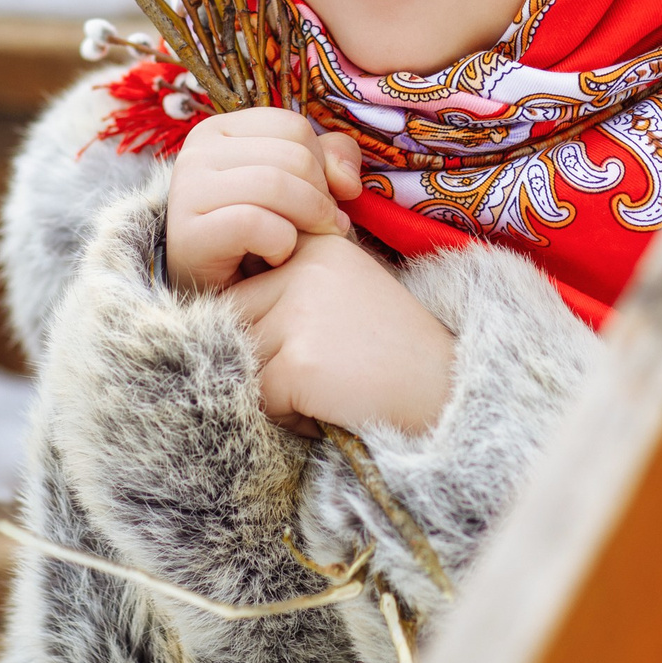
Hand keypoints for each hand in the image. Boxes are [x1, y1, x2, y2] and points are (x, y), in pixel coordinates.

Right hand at [166, 108, 362, 292]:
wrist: (217, 296)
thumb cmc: (261, 236)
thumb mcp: (298, 187)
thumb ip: (329, 160)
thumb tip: (348, 180)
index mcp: (219, 130)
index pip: (294, 127)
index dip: (323, 164)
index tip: (325, 198)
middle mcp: (195, 152)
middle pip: (291, 156)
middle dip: (321, 196)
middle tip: (324, 227)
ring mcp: (185, 191)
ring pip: (274, 185)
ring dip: (309, 220)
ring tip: (309, 243)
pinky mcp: (187, 235)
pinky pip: (253, 223)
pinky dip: (280, 244)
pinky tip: (278, 260)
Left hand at [227, 233, 455, 435]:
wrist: (447, 393)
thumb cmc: (393, 350)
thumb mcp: (345, 292)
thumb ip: (290, 288)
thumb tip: (214, 310)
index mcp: (314, 246)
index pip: (243, 287)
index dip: (266, 328)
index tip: (313, 344)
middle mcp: (304, 268)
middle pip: (235, 322)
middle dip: (264, 359)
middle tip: (320, 373)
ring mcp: (299, 313)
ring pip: (245, 361)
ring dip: (275, 390)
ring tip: (329, 389)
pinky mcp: (298, 362)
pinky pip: (263, 397)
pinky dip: (290, 416)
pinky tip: (332, 408)